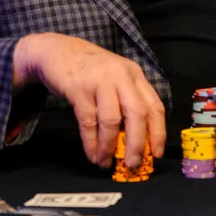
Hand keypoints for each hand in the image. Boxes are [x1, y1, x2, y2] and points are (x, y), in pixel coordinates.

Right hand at [13, 32, 164, 168]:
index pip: (154, 106)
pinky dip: (91, 142)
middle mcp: (120, 76)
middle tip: (133, 165)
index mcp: (134, 74)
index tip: (156, 154)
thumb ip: (126, 100)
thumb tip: (136, 142)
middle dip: (137, 144)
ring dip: (110, 146)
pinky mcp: (78, 88)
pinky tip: (92, 154)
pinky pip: (88, 121)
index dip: (158, 133)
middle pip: (137, 113)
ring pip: (112, 120)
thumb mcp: (115, 77)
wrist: (56, 50)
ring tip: (106, 162)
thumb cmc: (89, 69)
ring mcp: (99, 81)